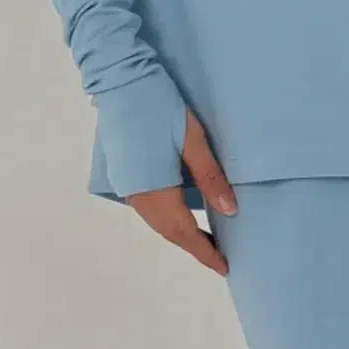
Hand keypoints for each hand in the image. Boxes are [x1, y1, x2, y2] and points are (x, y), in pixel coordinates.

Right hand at [126, 108, 238, 272]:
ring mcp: (127, 186)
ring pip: (157, 222)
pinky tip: (178, 216)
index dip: (205, 252)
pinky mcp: (123, 175)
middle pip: (169, 232)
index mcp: (157, 190)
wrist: (119, 81)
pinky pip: (147, 209)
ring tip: (204, 240)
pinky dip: (166, 220)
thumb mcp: (193, 139)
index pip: (185, 233)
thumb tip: (230, 211)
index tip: (224, 267)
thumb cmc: (159, 106)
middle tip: (219, 256)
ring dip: (180, 234)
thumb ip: (210, 177)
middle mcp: (138, 196)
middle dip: (194, 246)